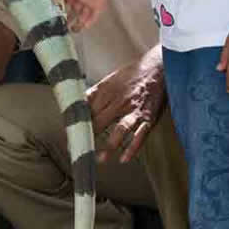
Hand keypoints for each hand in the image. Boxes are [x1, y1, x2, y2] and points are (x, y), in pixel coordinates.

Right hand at [56, 0, 113, 31]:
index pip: (64, 3)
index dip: (59, 9)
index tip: (54, 15)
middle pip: (72, 11)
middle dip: (67, 19)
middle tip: (61, 25)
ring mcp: (88, 3)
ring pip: (82, 16)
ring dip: (77, 24)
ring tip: (71, 30)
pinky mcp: (98, 6)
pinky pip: (93, 17)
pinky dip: (88, 23)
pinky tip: (83, 27)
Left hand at [85, 47, 165, 162]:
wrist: (158, 68)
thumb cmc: (131, 75)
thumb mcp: (109, 80)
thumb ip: (93, 94)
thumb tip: (76, 104)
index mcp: (107, 91)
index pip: (87, 110)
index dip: (77, 124)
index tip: (70, 135)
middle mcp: (120, 101)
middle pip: (100, 121)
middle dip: (89, 137)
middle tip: (80, 150)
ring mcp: (135, 110)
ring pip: (120, 130)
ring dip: (109, 146)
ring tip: (100, 159)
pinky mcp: (148, 117)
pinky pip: (140, 135)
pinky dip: (132, 148)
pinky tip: (124, 158)